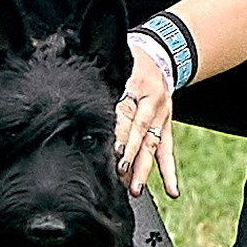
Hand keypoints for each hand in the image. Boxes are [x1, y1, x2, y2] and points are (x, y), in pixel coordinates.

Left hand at [114, 50, 181, 200]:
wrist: (159, 55)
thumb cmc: (128, 61)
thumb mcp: (115, 62)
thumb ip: (101, 77)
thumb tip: (75, 89)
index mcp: (134, 84)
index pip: (125, 111)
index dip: (120, 131)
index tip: (112, 149)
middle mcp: (150, 102)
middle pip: (139, 131)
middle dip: (129, 155)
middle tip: (120, 175)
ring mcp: (161, 116)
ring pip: (152, 145)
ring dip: (144, 169)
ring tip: (135, 190)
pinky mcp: (166, 126)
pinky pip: (168, 150)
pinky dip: (169, 172)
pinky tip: (171, 191)